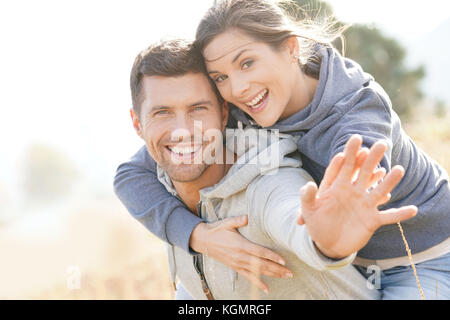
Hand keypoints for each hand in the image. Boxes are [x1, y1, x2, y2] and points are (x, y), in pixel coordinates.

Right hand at [190, 215, 292, 293]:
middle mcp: (241, 256)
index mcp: (241, 245)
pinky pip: (248, 277)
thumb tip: (247, 217)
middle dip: (277, 269)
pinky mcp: (235, 267)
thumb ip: (238, 220)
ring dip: (273, 275)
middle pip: (262, 264)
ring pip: (258, 272)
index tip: (283, 261)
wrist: (203, 240)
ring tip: (285, 277)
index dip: (272, 257)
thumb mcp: (226, 223)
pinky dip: (258, 283)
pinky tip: (267, 289)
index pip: (260, 252)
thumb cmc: (217, 230)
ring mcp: (238, 263)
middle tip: (290, 272)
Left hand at [297, 134, 417, 258]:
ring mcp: (364, 206)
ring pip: (379, 191)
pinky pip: (388, 216)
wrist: (328, 243)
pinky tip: (413, 210)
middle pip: (363, 172)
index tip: (355, 140)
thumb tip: (309, 185)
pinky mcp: (371, 220)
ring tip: (399, 169)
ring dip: (389, 182)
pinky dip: (400, 214)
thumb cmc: (317, 224)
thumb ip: (307, 198)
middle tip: (381, 143)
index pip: (343, 167)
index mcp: (337, 187)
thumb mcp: (309, 210)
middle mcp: (353, 193)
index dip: (349, 154)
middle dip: (372, 159)